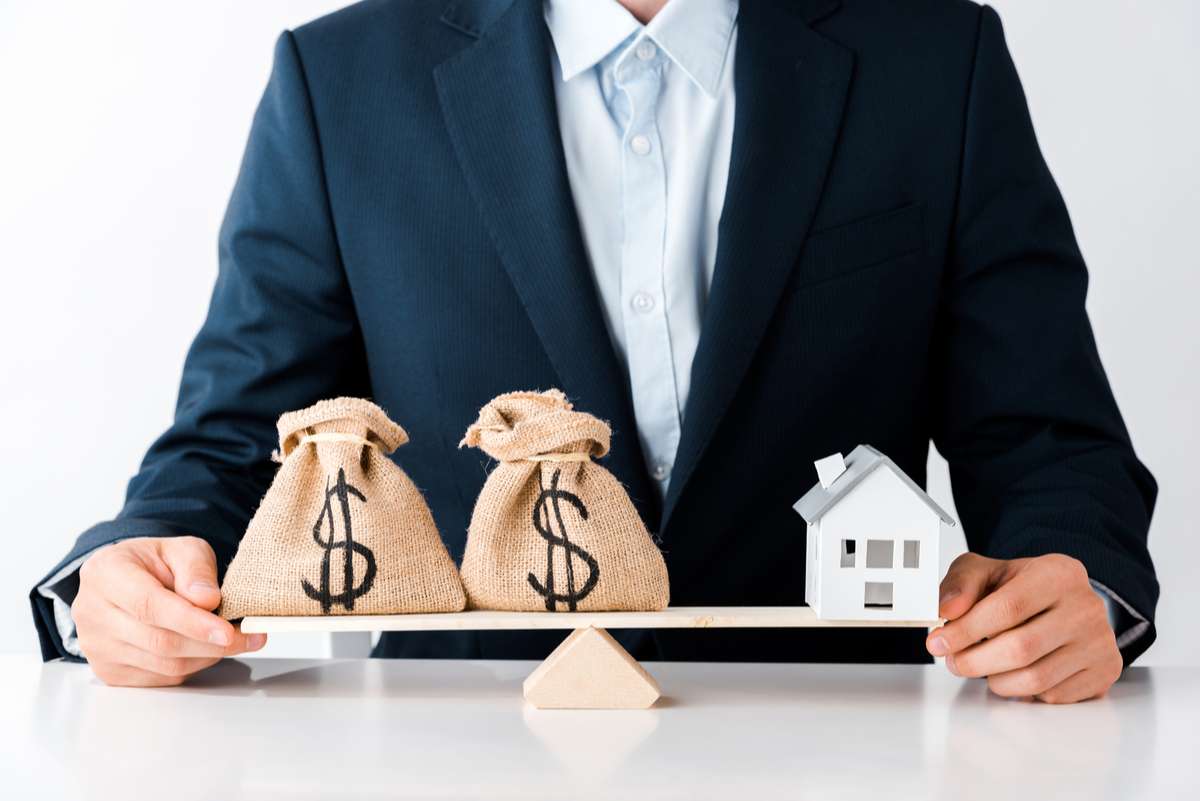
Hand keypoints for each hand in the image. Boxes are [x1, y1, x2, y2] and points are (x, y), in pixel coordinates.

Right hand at [73, 536, 265, 686]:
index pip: (150, 605)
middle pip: (158, 641)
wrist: (127, 579)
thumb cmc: (154, 563)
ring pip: (163, 664)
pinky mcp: (109, 671)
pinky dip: (191, 666)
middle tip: (249, 637)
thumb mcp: (181, 549)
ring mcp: (96, 647)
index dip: (192, 622)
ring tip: (233, 639)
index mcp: (105, 573)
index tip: (227, 631)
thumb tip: (207, 600)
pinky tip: (204, 648)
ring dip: (206, 656)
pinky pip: (160, 678)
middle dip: (210, 644)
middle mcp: (91, 613)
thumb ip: (196, 569)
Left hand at [925, 552, 1120, 703]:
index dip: (966, 630)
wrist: (1063, 601)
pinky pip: (1054, 695)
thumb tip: (946, 610)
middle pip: (1021, 648)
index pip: (1007, 607)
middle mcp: (1086, 606)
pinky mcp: (1105, 671)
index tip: (939, 642)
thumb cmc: (1020, 587)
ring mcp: (1100, 642)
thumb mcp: (986, 572)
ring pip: (1036, 679)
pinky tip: (1014, 673)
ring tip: (980, 667)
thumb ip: (960, 585)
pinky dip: (1024, 691)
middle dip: (975, 661)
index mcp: (1058, 573)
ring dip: (996, 680)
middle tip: (954, 661)